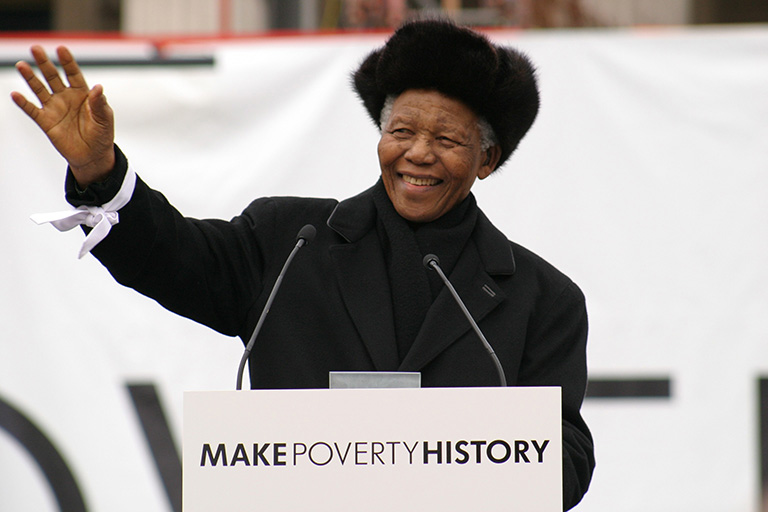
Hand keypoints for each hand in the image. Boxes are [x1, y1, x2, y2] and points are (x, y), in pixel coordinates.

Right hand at [11, 45, 114, 187]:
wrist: (93, 156)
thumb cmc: (101, 135)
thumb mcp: (105, 119)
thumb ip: (100, 103)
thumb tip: (99, 88)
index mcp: (82, 93)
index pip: (73, 74)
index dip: (68, 62)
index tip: (61, 49)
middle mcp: (66, 97)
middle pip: (53, 77)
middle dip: (45, 63)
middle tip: (36, 48)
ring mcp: (55, 108)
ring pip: (40, 89)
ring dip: (30, 78)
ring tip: (22, 65)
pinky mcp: (46, 122)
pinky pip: (33, 110)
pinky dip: (24, 103)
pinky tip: (15, 94)